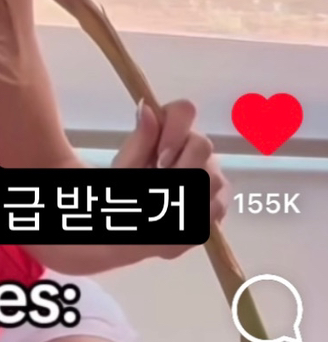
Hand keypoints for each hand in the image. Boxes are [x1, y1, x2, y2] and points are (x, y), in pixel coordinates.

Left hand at [113, 98, 228, 257]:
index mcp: (168, 132)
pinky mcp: (217, 204)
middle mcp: (194, 149)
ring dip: (185, 194)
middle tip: (157, 186)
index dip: (175, 131)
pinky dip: (193, 215)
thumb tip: (147, 107)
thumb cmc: (123, 195)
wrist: (127, 234)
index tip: (159, 158)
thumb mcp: (124, 170)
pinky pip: (216, 206)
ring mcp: (211, 177)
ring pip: (212, 178)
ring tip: (161, 206)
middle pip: (202, 144)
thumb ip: (139, 141)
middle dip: (179, 168)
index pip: (184, 110)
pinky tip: (174, 219)